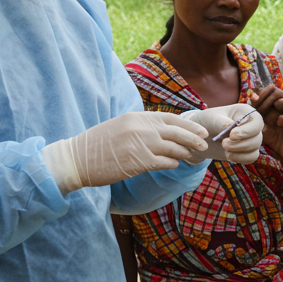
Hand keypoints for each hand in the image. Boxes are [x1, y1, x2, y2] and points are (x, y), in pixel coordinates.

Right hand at [41, 111, 208, 193]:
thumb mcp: (120, 126)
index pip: (170, 118)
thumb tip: (162, 130)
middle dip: (194, 138)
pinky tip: (174, 164)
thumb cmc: (98, 144)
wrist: (78, 159)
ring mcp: (141, 145)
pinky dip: (172, 163)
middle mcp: (141, 128)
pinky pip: (164, 162)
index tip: (200, 130)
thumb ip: (141, 126)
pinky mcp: (139, 162)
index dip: (189, 125)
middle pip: (177, 132)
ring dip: (185, 152)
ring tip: (191, 155)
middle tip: (204, 144)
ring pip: (173, 148)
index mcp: (137, 117)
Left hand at [180, 103, 262, 163]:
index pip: (257, 121)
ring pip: (255, 149)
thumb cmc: (208, 121)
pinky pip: (251, 157)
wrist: (202, 134)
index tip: (232, 135)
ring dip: (238, 152)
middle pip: (257, 138)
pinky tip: (228, 154)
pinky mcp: (247, 150)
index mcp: (246, 112)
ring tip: (224, 148)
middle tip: (224, 144)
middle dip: (240, 144)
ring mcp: (251, 138)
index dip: (248, 131)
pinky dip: (239, 158)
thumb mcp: (212, 118)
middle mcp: (252, 125)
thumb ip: (222, 122)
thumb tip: (231, 126)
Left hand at [251, 85, 282, 160]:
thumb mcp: (262, 122)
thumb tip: (252, 95)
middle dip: (265, 102)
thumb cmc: (273, 135)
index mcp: (282, 102)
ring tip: (271, 119)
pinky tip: (279, 124)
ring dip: (274, 111)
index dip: (262, 94)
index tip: (254, 102)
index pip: (273, 89)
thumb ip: (258, 110)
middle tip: (260, 112)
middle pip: (278, 93)